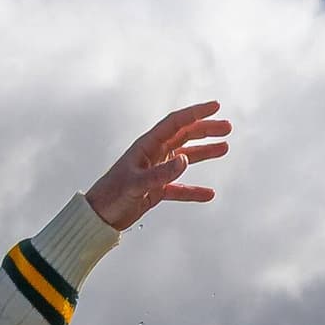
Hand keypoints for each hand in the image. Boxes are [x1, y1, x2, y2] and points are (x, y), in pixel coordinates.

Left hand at [88, 101, 229, 229]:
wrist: (96, 218)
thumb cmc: (110, 196)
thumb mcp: (135, 185)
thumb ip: (160, 174)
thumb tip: (185, 161)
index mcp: (146, 146)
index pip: (175, 123)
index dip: (196, 113)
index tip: (216, 107)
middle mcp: (153, 155)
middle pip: (184, 136)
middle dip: (206, 130)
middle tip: (227, 127)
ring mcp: (155, 172)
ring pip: (185, 158)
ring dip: (204, 152)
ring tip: (224, 148)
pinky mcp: (155, 190)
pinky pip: (180, 188)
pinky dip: (193, 190)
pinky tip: (209, 194)